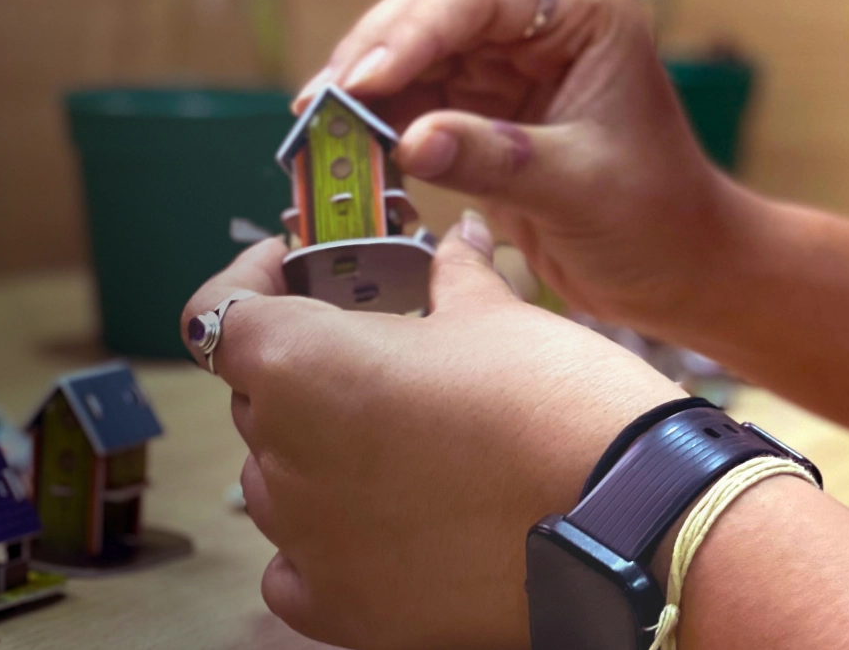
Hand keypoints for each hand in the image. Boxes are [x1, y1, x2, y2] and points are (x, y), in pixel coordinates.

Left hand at [179, 215, 685, 648]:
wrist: (628, 520)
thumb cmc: (559, 402)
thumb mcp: (500, 316)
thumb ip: (453, 276)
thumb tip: (458, 242)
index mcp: (304, 364)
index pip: (221, 314)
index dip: (250, 281)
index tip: (288, 270)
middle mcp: (283, 455)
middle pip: (261, 400)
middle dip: (310, 371)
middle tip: (385, 358)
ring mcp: (307, 540)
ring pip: (281, 482)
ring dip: (322, 455)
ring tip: (407, 444)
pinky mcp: (343, 607)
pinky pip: (299, 565)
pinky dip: (328, 541)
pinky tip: (389, 521)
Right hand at [293, 0, 759, 333]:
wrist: (677, 273)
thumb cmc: (657, 220)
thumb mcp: (580, 189)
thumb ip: (496, 160)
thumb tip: (409, 142)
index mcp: (585, 12)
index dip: (415, 33)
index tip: (363, 79)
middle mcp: (542, 25)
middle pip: (434, 16)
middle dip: (373, 59)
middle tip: (319, 109)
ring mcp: (508, 66)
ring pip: (413, 60)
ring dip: (364, 97)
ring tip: (316, 136)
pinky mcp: (484, 113)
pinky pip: (415, 106)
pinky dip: (378, 130)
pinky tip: (345, 156)